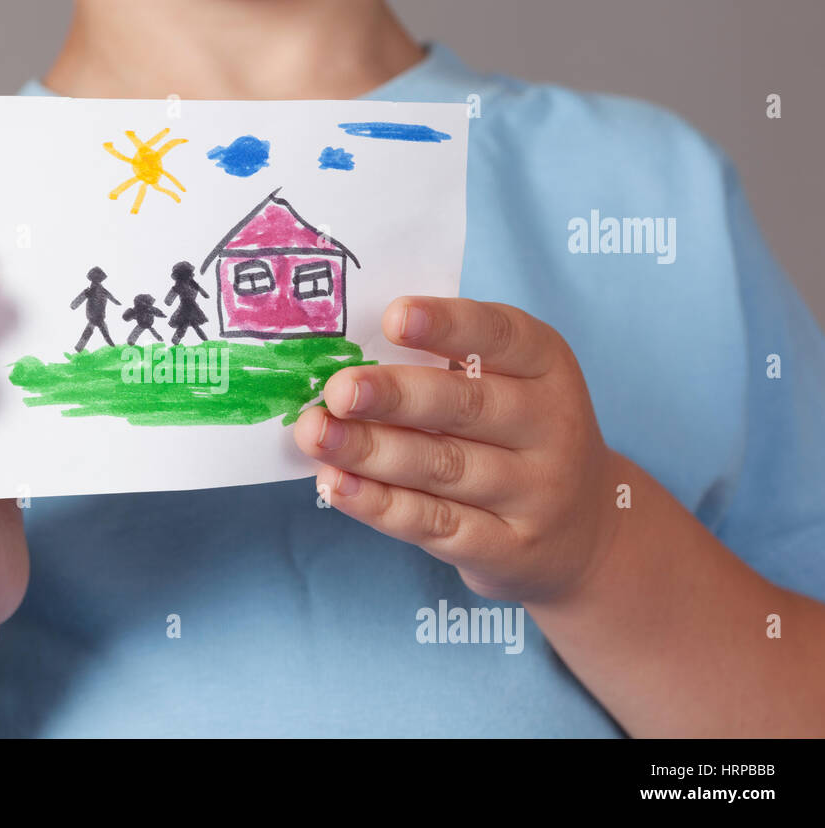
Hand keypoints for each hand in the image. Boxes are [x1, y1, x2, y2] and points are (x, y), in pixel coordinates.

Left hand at [294, 296, 622, 602]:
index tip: (392, 318)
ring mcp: (534, 493)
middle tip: (338, 390)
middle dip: (394, 396)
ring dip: (370, 450)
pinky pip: (434, 523)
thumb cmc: (520, 439)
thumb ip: (446, 369)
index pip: (501, 336)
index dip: (447, 325)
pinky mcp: (508, 548)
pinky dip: (378, 504)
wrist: (586, 536)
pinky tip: (336, 482)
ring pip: (441, 467)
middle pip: (466, 407)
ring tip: (315, 433)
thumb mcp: (511, 388)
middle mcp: (551, 427)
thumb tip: (348, 362)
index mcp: (548, 368)